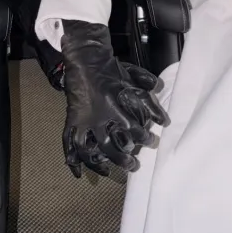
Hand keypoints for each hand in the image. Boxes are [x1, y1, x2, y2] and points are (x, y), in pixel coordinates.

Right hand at [60, 20, 168, 177]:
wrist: (85, 59)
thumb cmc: (110, 68)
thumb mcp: (132, 78)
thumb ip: (148, 96)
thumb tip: (163, 116)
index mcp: (113, 106)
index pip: (132, 129)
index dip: (144, 139)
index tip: (152, 143)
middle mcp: (96, 117)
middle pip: (110, 146)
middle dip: (123, 159)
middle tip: (133, 166)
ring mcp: (81, 120)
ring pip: (88, 150)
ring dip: (98, 164)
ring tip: (108, 172)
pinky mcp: (71, 120)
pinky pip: (68, 143)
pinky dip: (72, 160)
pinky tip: (78, 173)